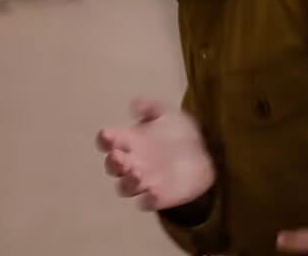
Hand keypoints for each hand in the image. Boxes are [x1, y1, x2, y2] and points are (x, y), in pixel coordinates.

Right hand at [97, 97, 214, 211]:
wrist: (203, 155)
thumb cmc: (178, 133)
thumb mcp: (167, 114)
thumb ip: (151, 107)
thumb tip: (133, 105)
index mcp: (129, 141)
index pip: (108, 142)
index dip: (105, 140)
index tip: (108, 135)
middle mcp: (131, 162)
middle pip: (112, 167)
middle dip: (112, 163)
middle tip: (118, 156)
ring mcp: (143, 181)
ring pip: (125, 187)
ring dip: (128, 182)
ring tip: (137, 173)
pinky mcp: (157, 197)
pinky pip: (147, 202)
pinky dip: (147, 200)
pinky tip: (154, 193)